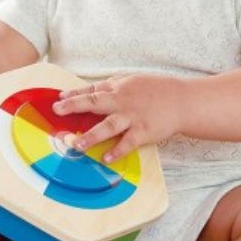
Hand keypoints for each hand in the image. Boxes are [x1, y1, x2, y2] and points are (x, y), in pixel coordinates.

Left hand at [51, 74, 182, 161]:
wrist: (182, 101)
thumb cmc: (157, 91)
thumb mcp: (133, 82)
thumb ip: (113, 87)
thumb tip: (91, 91)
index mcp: (119, 89)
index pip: (92, 90)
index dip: (74, 94)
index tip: (58, 99)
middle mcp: (123, 101)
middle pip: (95, 102)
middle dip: (74, 106)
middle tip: (57, 111)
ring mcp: (133, 117)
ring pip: (109, 126)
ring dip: (92, 135)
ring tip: (77, 144)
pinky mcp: (144, 131)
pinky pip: (128, 143)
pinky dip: (117, 151)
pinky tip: (106, 158)